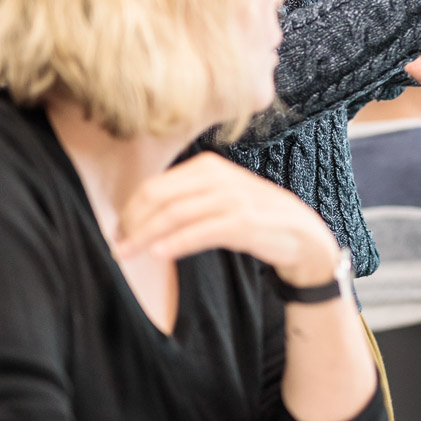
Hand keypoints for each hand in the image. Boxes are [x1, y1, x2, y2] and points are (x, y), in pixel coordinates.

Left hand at [115, 153, 337, 287]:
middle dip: (133, 223)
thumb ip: (187, 197)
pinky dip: (177, 242)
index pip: (156, 185)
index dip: (131, 209)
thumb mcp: (220, 196)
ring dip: (146, 236)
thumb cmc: (256, 217)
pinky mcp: (245, 221)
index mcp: (207, 166)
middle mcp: (218, 177)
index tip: (118, 230)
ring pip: (175, 215)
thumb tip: (140, 213)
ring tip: (127, 253)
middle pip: (160, 198)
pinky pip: (201, 231)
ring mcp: (233, 197)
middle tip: (117, 245)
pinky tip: (159, 254)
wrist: (302, 234)